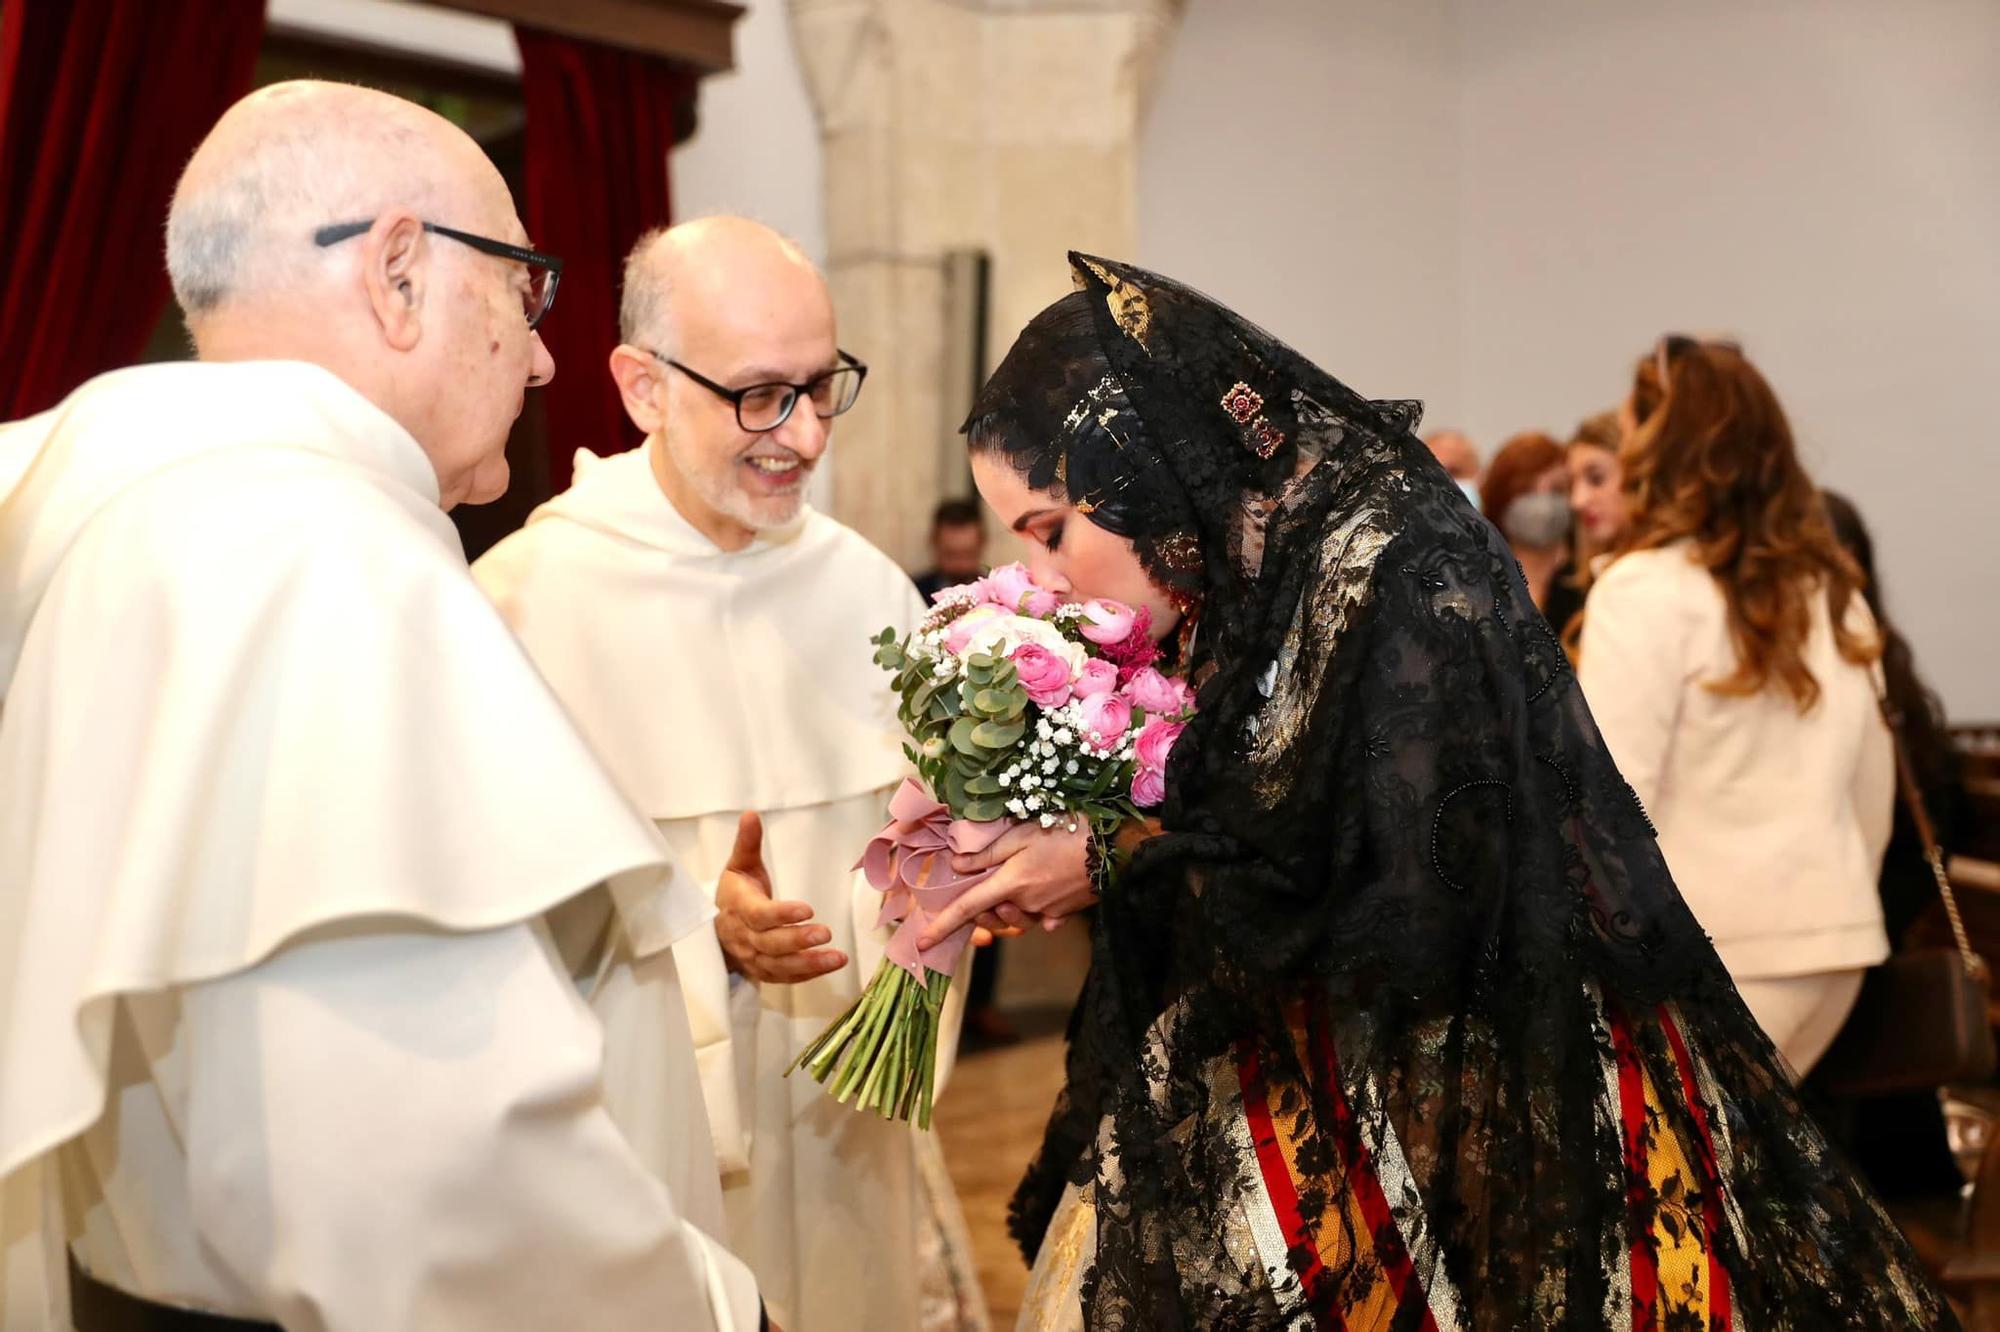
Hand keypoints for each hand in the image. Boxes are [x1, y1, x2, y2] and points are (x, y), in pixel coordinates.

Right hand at [714, 812, 846, 983]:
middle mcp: (745, 938)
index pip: (760, 915)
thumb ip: (747, 843)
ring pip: (780, 966)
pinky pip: (785, 977)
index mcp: (739, 909)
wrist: (715, 930)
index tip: (808, 909)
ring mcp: (753, 958)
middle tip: (827, 933)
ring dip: (809, 963)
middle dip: (798, 940)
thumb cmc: (736, 892)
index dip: (781, 914)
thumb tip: (751, 814)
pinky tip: (830, 965)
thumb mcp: (739, 865)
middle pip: (771, 943)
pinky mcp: (763, 971)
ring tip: (838, 958)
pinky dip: (808, 974)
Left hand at [918, 821, 1094, 948]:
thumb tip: (956, 865)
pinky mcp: (1066, 912)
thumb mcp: (1021, 834)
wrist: (1115, 845)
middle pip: (994, 916)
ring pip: (1017, 917)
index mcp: (1011, 884)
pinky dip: (1037, 910)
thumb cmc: (1066, 831)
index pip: (967, 908)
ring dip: (1008, 908)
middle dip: (983, 910)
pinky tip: (1043, 894)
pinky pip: (1043, 917)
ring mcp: (1048, 911)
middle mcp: (1027, 904)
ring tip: (1012, 885)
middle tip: (983, 887)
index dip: (942, 926)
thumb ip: (987, 853)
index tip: (921, 943)